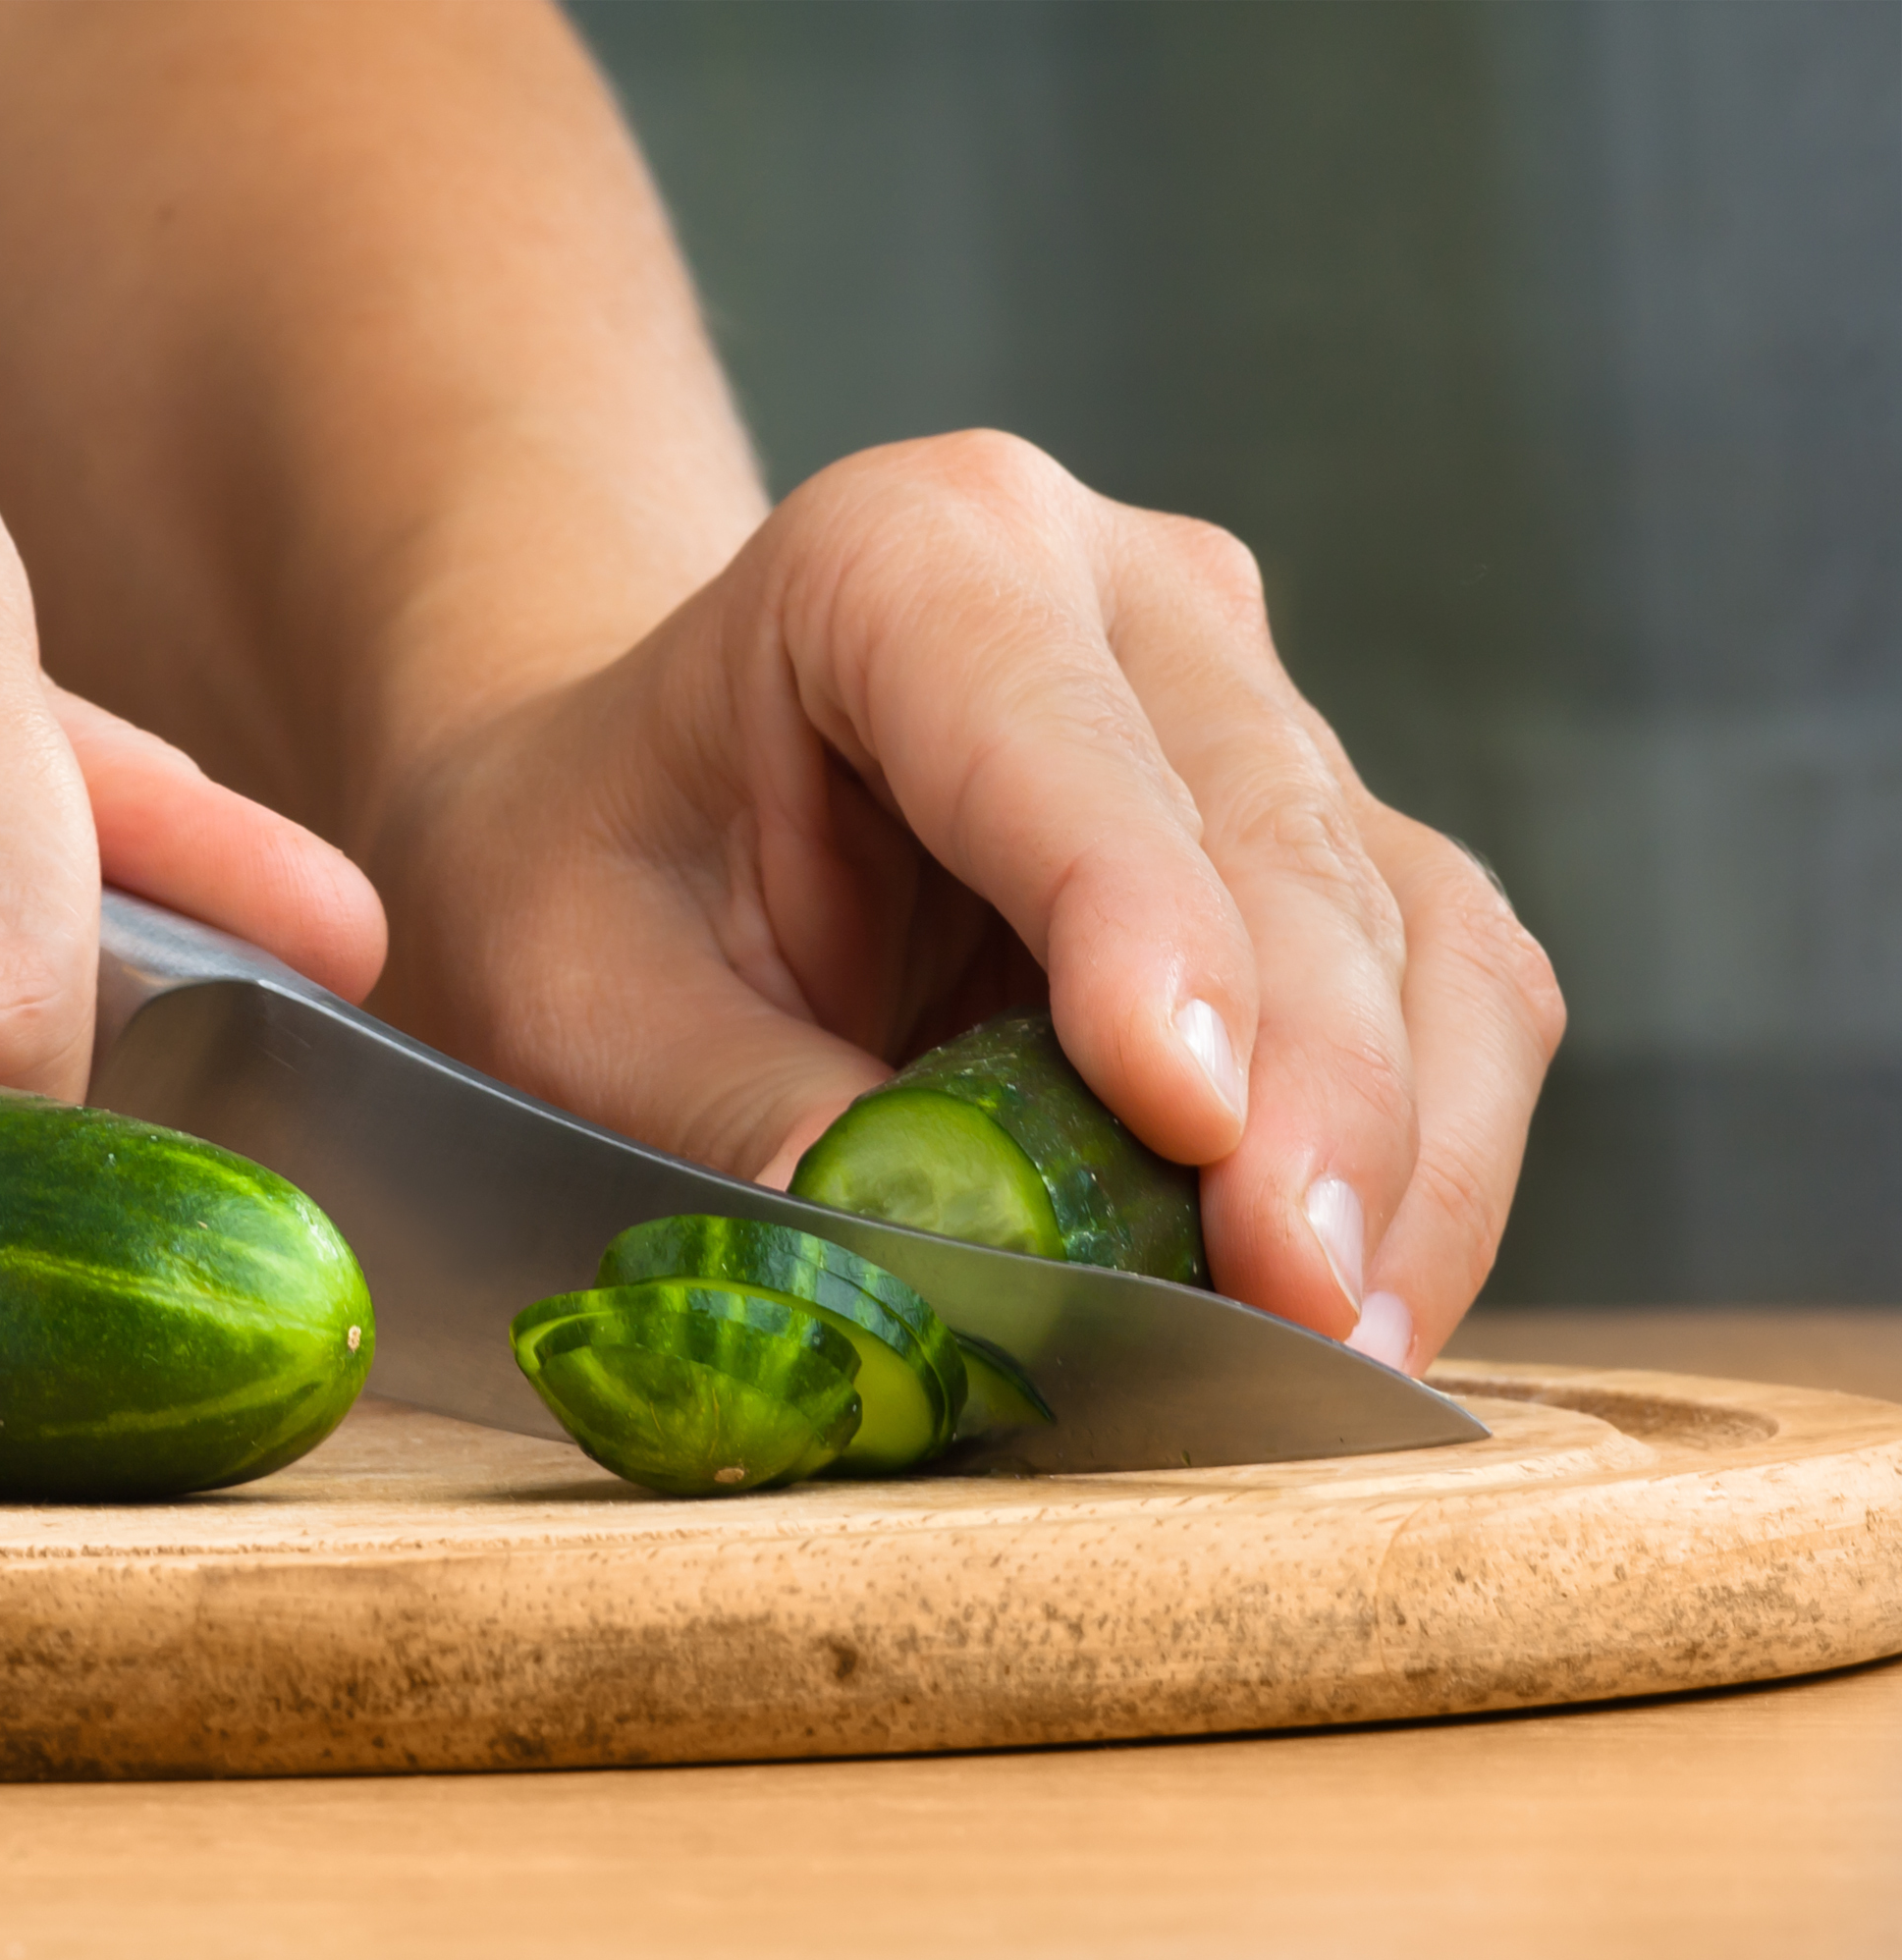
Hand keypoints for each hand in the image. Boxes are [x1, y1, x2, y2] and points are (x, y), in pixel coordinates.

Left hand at [363, 432, 1562, 1369]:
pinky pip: (1441, 987)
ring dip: (1400, 1146)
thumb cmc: (586, 865)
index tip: (1190, 1121)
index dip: (1144, 927)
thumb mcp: (576, 988)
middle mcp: (1117, 590)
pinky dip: (1426, 1153)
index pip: (1055, 736)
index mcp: (904, 555)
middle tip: (1298, 1309)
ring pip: (1404, 917)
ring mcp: (1242, 705)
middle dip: (1312, 1090)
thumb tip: (899, 1260)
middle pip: (1274, 835)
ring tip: (1339, 1346)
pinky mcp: (1317, 835)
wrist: (636, 805)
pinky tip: (1359, 1299)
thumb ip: (722, 1104)